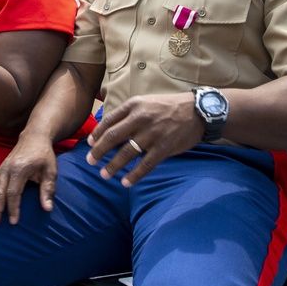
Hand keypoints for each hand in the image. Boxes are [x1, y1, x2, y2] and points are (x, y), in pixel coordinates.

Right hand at [0, 133, 57, 229]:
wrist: (34, 137)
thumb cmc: (44, 156)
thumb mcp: (50, 171)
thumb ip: (48, 190)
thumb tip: (47, 209)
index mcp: (19, 169)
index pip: (13, 192)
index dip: (13, 208)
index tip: (13, 222)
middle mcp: (7, 169)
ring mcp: (1, 169)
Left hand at [86, 93, 203, 186]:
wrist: (197, 111)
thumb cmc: (168, 107)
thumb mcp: (146, 102)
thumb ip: (129, 114)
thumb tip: (109, 130)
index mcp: (134, 106)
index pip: (109, 121)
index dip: (96, 134)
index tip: (89, 144)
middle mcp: (140, 118)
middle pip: (112, 137)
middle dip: (98, 151)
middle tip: (90, 162)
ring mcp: (152, 133)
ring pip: (127, 152)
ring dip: (113, 166)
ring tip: (104, 174)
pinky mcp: (164, 147)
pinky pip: (145, 164)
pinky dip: (134, 175)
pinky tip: (125, 182)